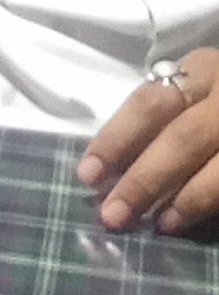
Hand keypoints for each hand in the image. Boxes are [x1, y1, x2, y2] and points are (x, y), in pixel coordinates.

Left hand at [77, 48, 218, 233]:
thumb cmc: (216, 104)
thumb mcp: (195, 95)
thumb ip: (160, 122)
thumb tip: (106, 172)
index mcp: (203, 69)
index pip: (150, 102)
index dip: (116, 138)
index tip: (88, 174)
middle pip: (183, 137)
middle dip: (145, 178)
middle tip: (113, 214)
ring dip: (185, 198)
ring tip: (157, 224)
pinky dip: (212, 201)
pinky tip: (191, 221)